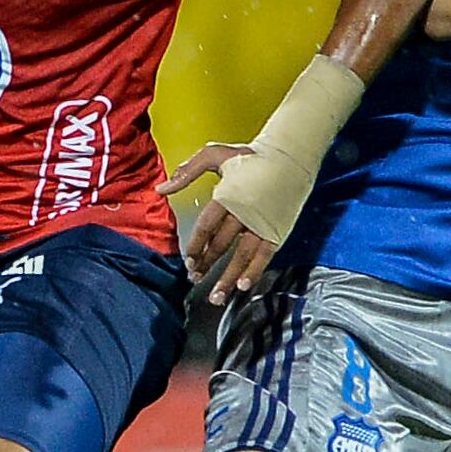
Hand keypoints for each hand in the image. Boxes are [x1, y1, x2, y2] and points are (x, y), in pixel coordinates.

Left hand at [161, 143, 279, 303]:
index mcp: (227, 196)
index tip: (188, 260)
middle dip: (207, 264)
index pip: (206, 227)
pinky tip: (243, 286)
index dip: (196, 246)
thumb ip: (186, 172)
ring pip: (242, 256)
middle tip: (195, 278)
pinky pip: (264, 255)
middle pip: (221, 245)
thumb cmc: (250, 156)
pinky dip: (254, 271)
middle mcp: (244, 213)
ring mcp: (262, 224)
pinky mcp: (277, 230)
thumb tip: (160, 189)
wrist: (290, 155)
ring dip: (228, 278)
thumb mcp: (215, 155)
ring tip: (216, 296)